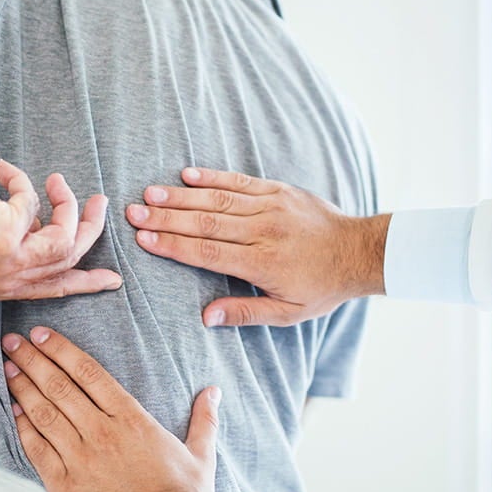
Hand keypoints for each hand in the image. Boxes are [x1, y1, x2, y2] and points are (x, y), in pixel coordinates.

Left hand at [0, 160, 121, 300]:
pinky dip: (21, 181)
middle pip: (69, 261)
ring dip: (68, 204)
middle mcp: (6, 281)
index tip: (112, 280)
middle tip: (100, 203)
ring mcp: (8, 261)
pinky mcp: (7, 234)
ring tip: (57, 179)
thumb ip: (12, 240)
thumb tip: (38, 222)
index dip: (86, 283)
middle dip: (91, 230)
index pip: (53, 290)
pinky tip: (1, 169)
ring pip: (65, 237)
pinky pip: (33, 203)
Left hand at [2, 327, 219, 491]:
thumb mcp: (201, 455)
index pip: (89, 373)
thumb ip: (204, 419)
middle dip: (33, 360)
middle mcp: (102, 433)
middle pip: (60, 387)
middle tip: (12, 341)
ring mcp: (80, 459)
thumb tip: (213, 391)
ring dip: (22, 387)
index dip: (62, 350)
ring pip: (44, 413)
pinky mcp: (64, 486)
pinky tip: (11, 410)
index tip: (41, 334)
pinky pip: (37, 450)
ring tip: (6, 368)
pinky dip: (22, 427)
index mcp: (132, 420)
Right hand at [126, 168, 390, 326]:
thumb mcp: (287, 313)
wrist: (359, 251)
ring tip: (149, 194)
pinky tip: (186, 174)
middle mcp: (263, 230)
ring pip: (217, 198)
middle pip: (205, 222)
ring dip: (180, 196)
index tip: (144, 240)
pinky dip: (212, 176)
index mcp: (262, 263)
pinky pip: (240, 181)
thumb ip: (245, 314)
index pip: (208, 253)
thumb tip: (205, 317)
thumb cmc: (322, 287)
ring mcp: (270, 206)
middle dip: (166, 218)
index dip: (173, 245)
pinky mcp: (278, 190)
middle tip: (132, 213)